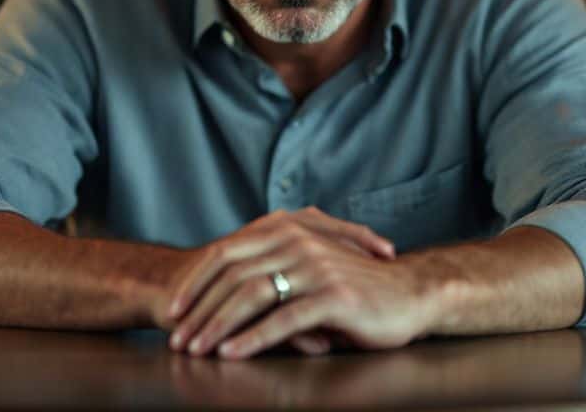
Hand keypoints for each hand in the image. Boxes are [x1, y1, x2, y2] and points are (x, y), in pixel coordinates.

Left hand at [165, 207, 433, 358]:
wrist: (412, 295)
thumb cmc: (358, 291)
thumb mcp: (309, 272)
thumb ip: (273, 272)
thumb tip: (225, 297)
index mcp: (287, 231)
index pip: (226, 253)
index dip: (195, 283)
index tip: (174, 310)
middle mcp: (298, 242)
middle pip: (232, 275)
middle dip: (200, 310)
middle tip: (178, 339)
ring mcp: (315, 266)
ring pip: (252, 296)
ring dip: (218, 326)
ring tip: (198, 350)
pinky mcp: (333, 294)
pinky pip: (283, 318)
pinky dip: (252, 338)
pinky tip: (233, 354)